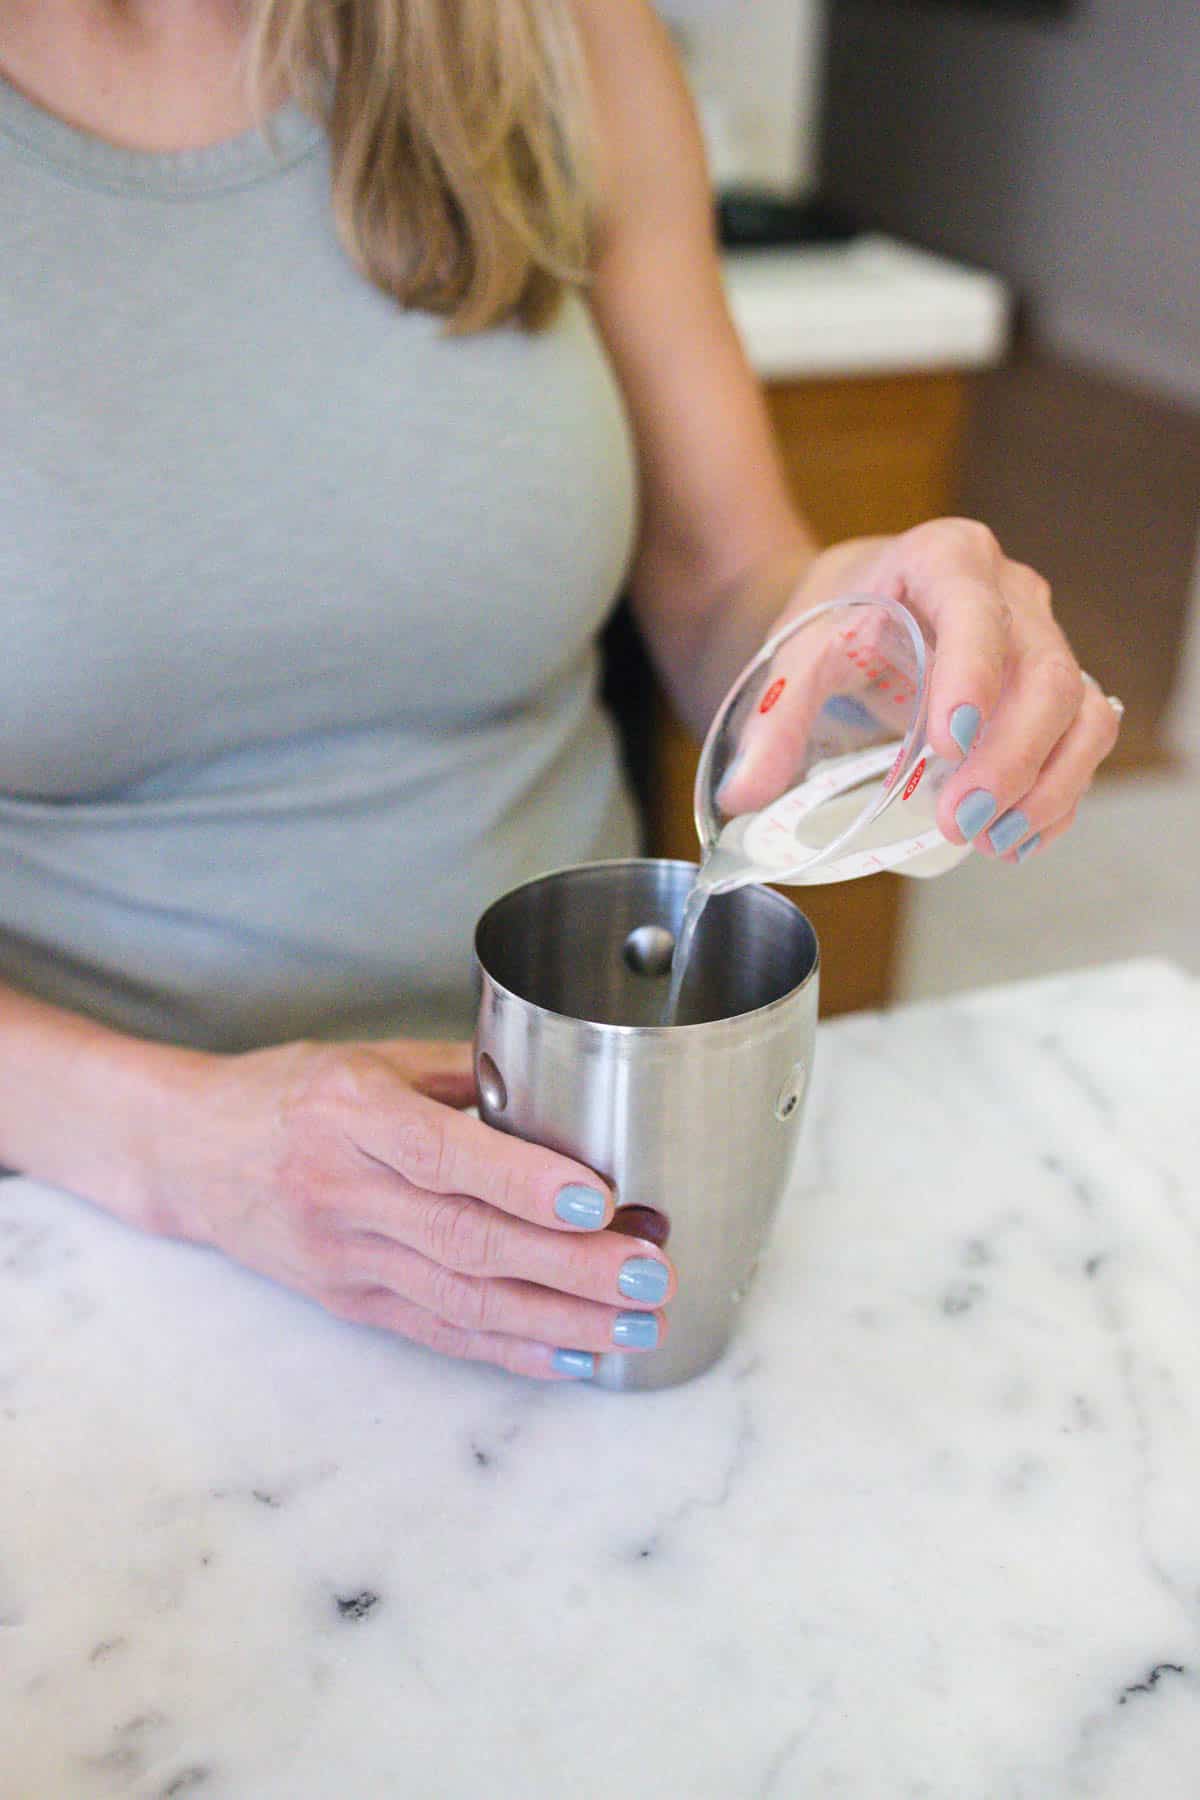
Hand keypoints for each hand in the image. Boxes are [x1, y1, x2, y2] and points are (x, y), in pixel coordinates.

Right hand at [144, 1037, 674, 1380]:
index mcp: (352, 1115)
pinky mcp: (349, 1302)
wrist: (189, 1155)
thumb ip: (463, 1075)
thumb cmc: (288, 1093)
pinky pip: (441, 1331)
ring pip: (465, 1298)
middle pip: (468, 1239)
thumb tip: (568, 1090)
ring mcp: (345, 1258)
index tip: (600, 1197)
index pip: (445, 1156)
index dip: (525, 1183)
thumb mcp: (369, 1057)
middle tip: (650, 1272)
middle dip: (571, 1264)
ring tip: (636, 1323)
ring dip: (561, 1317)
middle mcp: (344, 1192)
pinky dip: (513, 1349)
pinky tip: (576, 1353)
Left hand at [777, 519, 1122, 861]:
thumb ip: (774, 721)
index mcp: (948, 560)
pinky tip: (1015, 838)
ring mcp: (1044, 641)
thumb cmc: (839, 620)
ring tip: (993, 840)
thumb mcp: (798, 656)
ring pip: (1080, 711)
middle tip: (960, 820)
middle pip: (1046, 675)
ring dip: (1046, 785)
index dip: (973, 678)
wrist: (859, 609)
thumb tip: (743, 795)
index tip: (948, 744)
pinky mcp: (1056, 691)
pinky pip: (1084, 741)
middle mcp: (1012, 593)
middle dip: (1009, 758)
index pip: (977, 614)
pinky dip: (1058, 795)